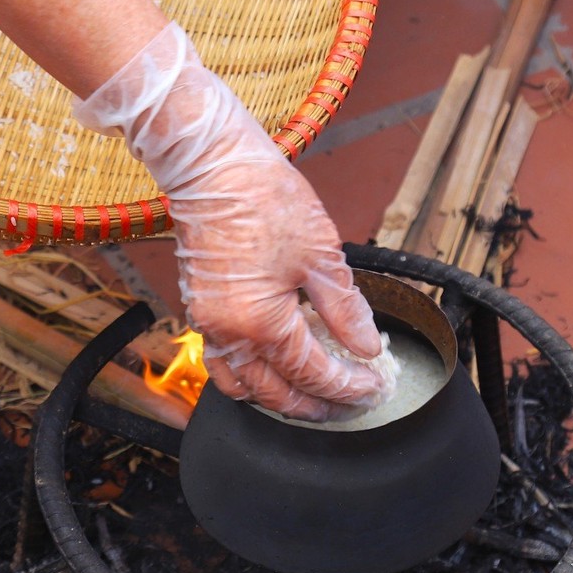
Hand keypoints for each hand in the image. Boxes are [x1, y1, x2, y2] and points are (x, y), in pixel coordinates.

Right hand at [72, 23, 390, 419]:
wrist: (212, 166)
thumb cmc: (264, 199)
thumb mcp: (321, 254)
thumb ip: (345, 309)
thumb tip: (365, 346)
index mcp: (263, 324)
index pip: (314, 374)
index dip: (349, 386)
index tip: (375, 387)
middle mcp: (229, 334)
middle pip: (277, 394)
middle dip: (317, 405)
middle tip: (350, 404)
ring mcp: (207, 324)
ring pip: (242, 387)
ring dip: (278, 399)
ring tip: (311, 397)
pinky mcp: (198, 308)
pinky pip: (222, 363)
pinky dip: (248, 378)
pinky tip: (270, 368)